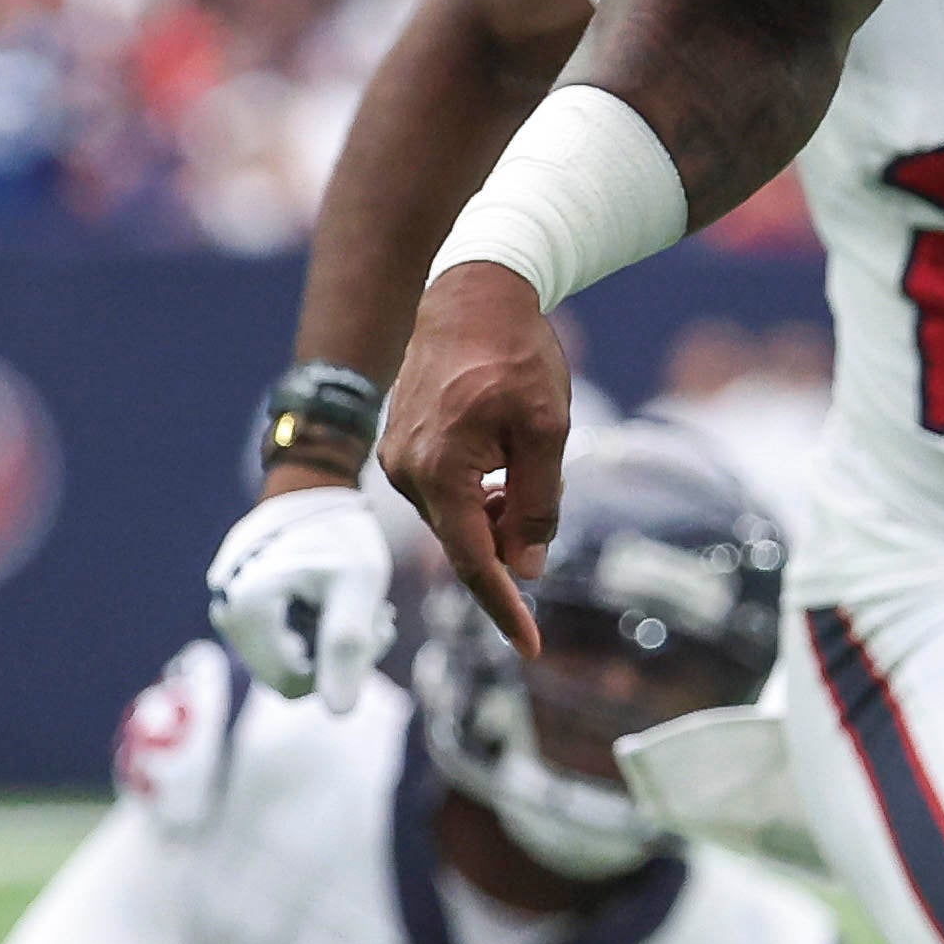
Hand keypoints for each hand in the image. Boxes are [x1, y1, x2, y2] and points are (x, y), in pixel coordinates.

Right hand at [205, 477, 394, 698]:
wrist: (315, 488)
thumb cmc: (341, 534)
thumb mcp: (358, 585)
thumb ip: (348, 647)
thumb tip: (340, 714)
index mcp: (250, 611)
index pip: (296, 685)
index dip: (340, 669)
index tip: (374, 627)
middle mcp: (229, 616)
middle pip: (290, 677)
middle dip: (337, 656)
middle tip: (376, 618)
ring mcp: (231, 613)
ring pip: (288, 663)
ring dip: (329, 644)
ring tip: (358, 606)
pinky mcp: (242, 608)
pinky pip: (280, 643)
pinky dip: (314, 631)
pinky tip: (334, 602)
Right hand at [377, 259, 577, 659]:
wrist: (472, 294)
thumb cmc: (515, 356)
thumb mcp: (546, 431)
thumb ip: (536, 505)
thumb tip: (526, 569)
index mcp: (439, 471)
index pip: (475, 562)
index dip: (505, 608)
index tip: (532, 649)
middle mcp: (405, 473)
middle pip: (467, 541)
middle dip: (511, 540)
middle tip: (544, 492)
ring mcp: (396, 461)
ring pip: (457, 519)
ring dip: (496, 514)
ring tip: (526, 465)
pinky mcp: (399, 450)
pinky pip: (444, 494)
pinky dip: (478, 495)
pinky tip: (502, 462)